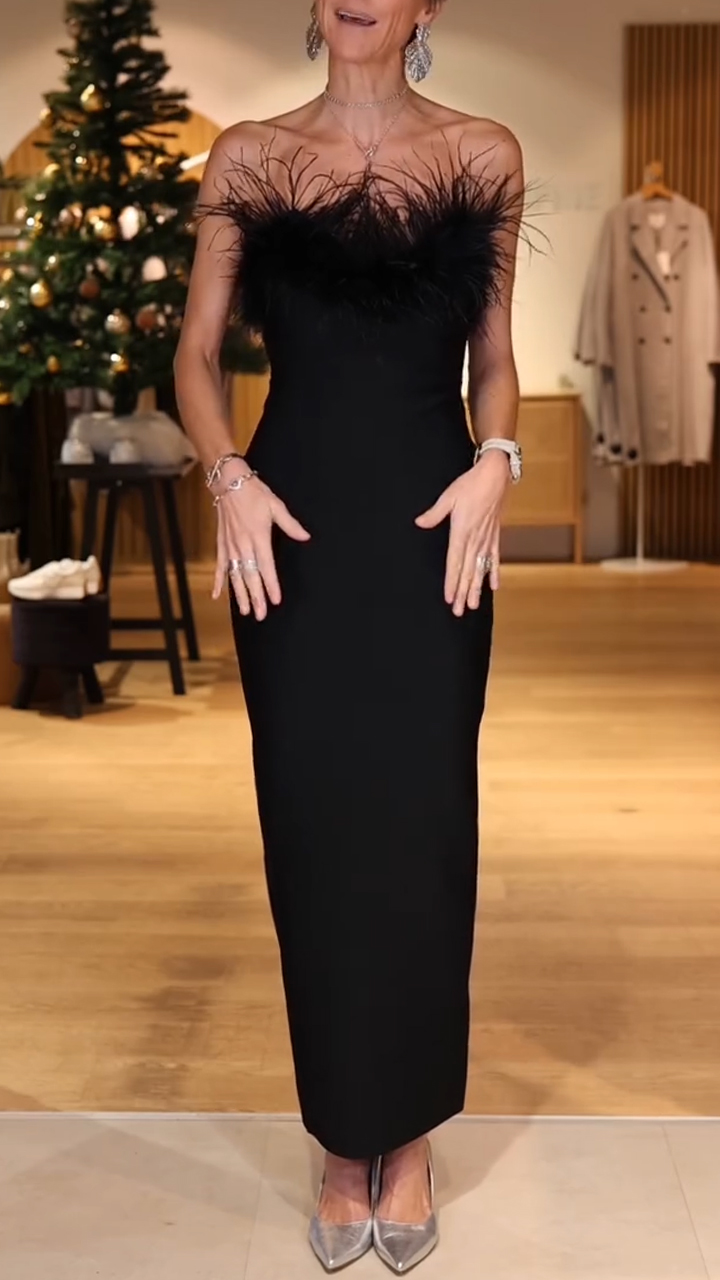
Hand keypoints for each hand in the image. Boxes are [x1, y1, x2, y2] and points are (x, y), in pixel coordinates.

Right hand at [213, 467, 310, 619]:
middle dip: (256, 597)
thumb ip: (290, 524)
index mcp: (258, 536)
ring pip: (235, 575)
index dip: (271, 585)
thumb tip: (306, 536)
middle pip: (250, 576)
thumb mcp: (276, 505)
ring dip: (239, 594)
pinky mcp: (221, 544)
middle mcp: (243, 544)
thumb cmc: (254, 492)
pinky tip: (217, 595)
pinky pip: (220, 566)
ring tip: (245, 611)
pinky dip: (218, 581)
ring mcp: (230, 546)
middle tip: (261, 615)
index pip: (266, 566)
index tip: (275, 600)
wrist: (228, 482)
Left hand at [415, 450, 509, 614]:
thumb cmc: (470, 483)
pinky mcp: (494, 535)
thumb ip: (434, 513)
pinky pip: (494, 558)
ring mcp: (486, 538)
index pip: (454, 563)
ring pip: (480, 569)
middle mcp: (475, 539)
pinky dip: (493, 572)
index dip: (452, 582)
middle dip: (463, 593)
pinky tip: (493, 586)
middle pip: (467, 571)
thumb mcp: (448, 496)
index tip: (450, 598)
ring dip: (477, 588)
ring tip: (474, 605)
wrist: (495, 475)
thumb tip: (419, 523)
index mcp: (462, 531)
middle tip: (459, 612)